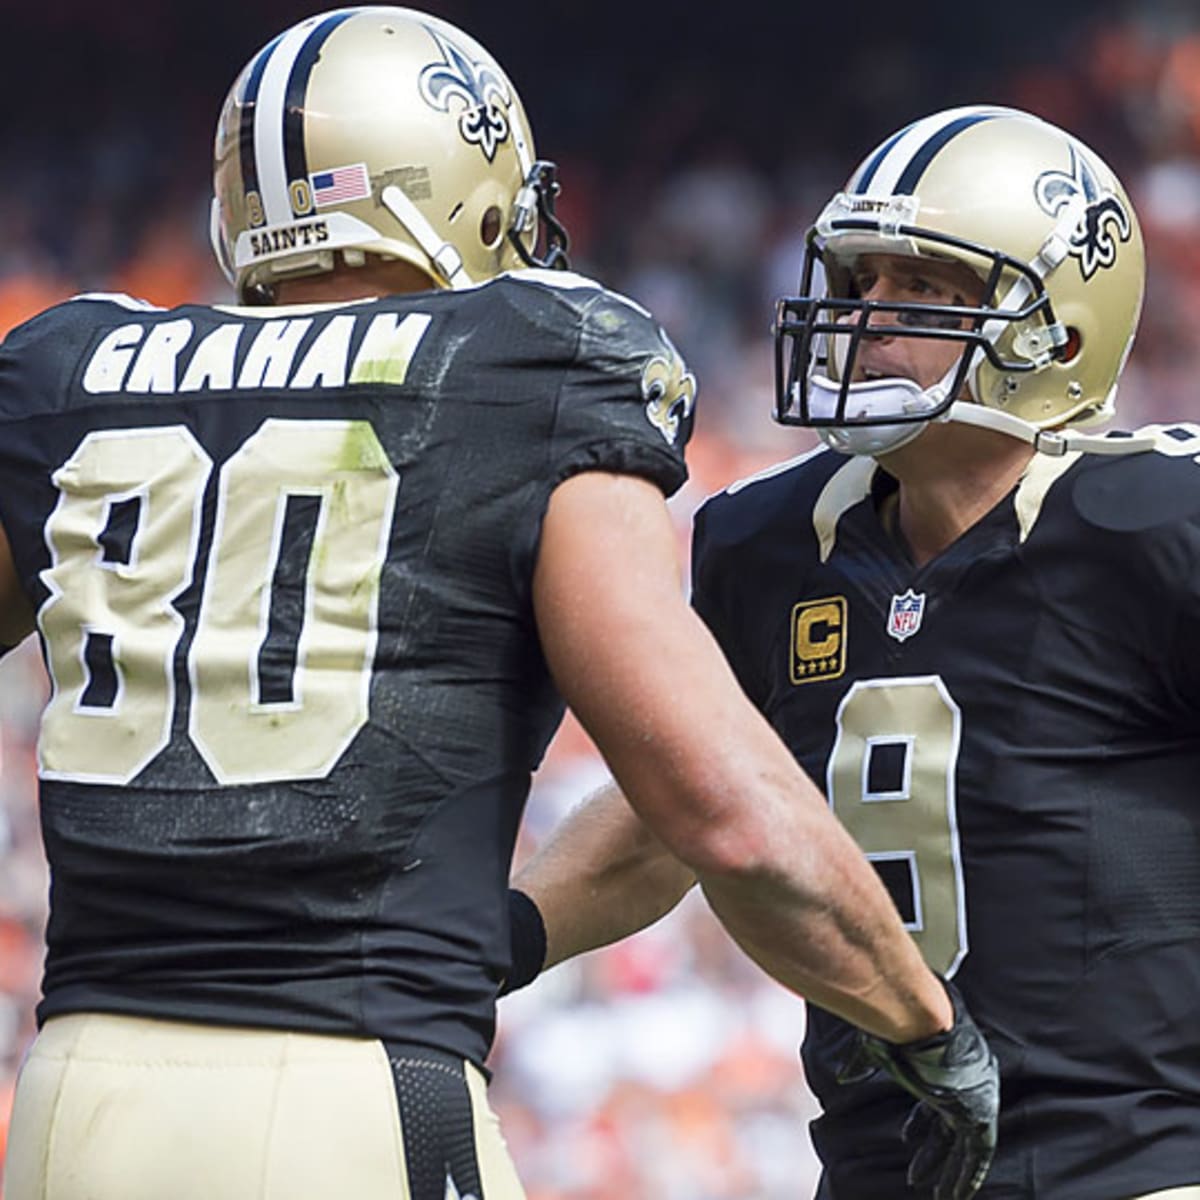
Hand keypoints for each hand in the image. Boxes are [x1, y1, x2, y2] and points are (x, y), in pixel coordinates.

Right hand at [837, 979, 998, 1199]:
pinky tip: (958, 1194)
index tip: (906, 1140)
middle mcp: (960, 1088)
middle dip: (934, 1156)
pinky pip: (979, 1154)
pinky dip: (969, 1175)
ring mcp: (972, 1101)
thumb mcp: (875, 1049)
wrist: (924, 1019)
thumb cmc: (901, 1028)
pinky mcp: (979, 1114)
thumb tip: (844, 1076)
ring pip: (965, 1147)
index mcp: (939, 1071)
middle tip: (918, 1178)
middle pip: (949, 1130)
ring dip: (951, 1173)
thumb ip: (861, 1063)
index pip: (933, 1105)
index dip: (920, 1125)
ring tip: (941, 1197)